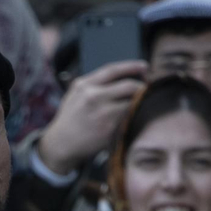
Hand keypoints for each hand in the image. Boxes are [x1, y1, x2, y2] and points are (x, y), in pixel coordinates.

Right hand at [36, 61, 148, 175]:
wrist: (61, 145)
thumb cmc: (71, 119)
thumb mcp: (75, 95)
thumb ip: (93, 85)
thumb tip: (121, 76)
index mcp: (84, 85)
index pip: (113, 70)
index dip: (132, 66)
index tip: (145, 67)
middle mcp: (93, 96)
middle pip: (128, 85)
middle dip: (142, 86)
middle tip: (148, 88)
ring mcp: (101, 113)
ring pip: (132, 102)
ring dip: (141, 102)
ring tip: (144, 103)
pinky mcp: (108, 128)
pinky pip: (129, 117)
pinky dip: (135, 115)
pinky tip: (137, 116)